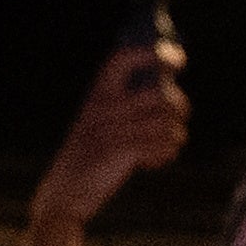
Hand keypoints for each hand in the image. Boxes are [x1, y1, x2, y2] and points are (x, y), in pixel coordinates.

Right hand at [22, 28, 194, 245]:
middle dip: (180, 106)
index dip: (153, 53)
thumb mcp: (98, 120)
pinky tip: (154, 161)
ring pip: (167, 121)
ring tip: (167, 144)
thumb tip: (168, 86)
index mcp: (97, 93)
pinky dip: (165, 154)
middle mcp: (105, 105)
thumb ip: (125, 103)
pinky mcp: (121, 152)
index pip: (124, 58)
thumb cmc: (89, 154)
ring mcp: (113, 127)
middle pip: (161, 94)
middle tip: (180, 116)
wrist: (65, 191)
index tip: (178, 59)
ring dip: (175, 135)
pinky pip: (163, 144)